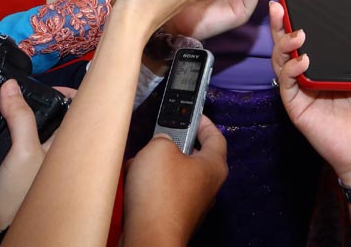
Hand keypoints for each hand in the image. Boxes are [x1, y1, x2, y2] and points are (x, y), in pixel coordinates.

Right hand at [0, 79, 74, 240]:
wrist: (9, 233)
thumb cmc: (23, 198)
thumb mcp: (21, 150)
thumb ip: (19, 117)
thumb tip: (11, 87)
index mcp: (77, 142)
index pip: (85, 108)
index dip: (73, 92)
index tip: (53, 86)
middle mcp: (73, 151)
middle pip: (70, 117)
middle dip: (53, 104)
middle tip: (35, 95)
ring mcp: (59, 162)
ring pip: (55, 130)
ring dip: (41, 118)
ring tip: (24, 110)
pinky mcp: (44, 171)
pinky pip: (43, 144)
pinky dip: (33, 134)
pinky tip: (19, 132)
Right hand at [122, 116, 226, 246]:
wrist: (148, 237)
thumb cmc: (161, 192)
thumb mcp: (160, 147)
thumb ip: (164, 138)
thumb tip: (162, 144)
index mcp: (214, 166)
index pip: (216, 137)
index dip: (204, 122)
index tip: (193, 114)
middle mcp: (207, 187)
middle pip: (193, 156)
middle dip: (173, 146)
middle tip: (159, 137)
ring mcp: (191, 205)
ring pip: (174, 175)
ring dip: (156, 167)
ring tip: (141, 163)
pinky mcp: (173, 218)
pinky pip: (162, 194)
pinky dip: (149, 187)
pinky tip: (134, 184)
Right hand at [269, 1, 350, 186]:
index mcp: (331, 62)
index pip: (312, 35)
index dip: (302, 17)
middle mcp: (312, 72)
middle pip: (289, 43)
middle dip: (280, 23)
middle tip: (280, 6)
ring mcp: (302, 87)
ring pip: (282, 59)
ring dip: (284, 43)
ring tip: (297, 33)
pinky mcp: (297, 104)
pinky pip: (286, 82)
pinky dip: (290, 68)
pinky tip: (302, 60)